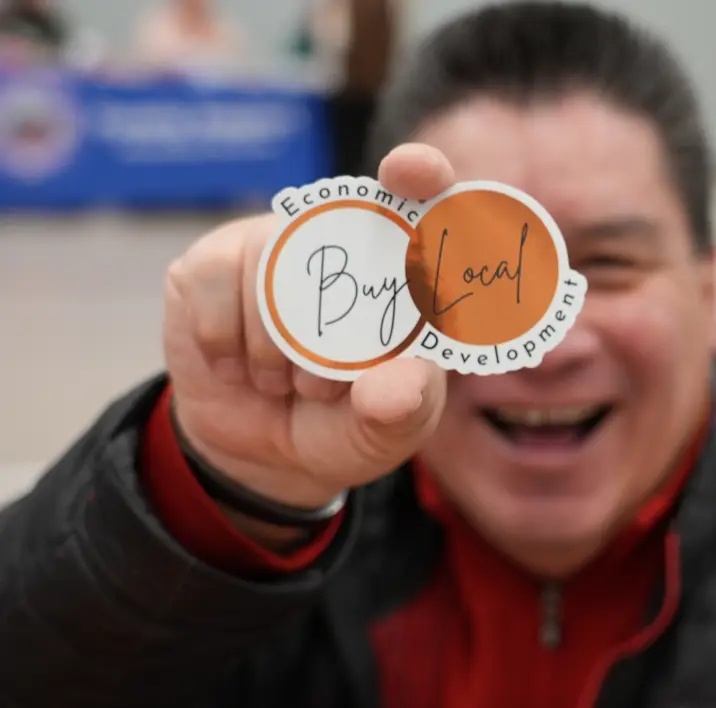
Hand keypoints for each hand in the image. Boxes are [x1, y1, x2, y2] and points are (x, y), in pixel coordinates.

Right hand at [162, 144, 452, 511]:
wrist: (261, 453)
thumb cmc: (347, 423)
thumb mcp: (390, 433)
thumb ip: (408, 409)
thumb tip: (400, 384)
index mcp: (402, 268)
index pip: (423, 200)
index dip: (421, 173)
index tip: (410, 172)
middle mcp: (340, 240)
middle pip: (335, 228)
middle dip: (330, 323)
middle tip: (325, 387)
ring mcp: (273, 245)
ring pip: (272, 270)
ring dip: (279, 350)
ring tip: (288, 384)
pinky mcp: (211, 263)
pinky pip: (217, 289)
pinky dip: (228, 346)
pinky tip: (238, 369)